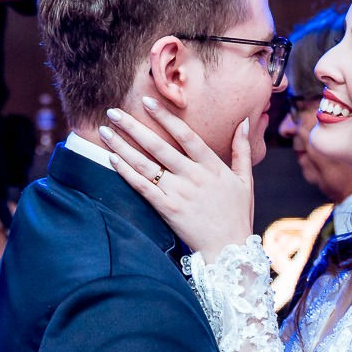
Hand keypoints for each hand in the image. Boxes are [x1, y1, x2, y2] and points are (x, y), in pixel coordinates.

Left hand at [98, 100, 255, 256]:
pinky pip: (142, 188)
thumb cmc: (238, 215)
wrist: (229, 251)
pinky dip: (126, 173)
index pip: (185, 135)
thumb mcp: (245, 180)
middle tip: (113, 111)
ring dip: (123, 147)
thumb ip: (243, 150)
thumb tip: (245, 122)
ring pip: (145, 165)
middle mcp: (193, 177)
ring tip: (105, 131)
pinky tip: (112, 159)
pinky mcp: (167, 210)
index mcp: (212, 166)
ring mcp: (179, 194)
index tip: (147, 101)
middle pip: (158, 146)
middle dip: (133, 127)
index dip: (165, 117)